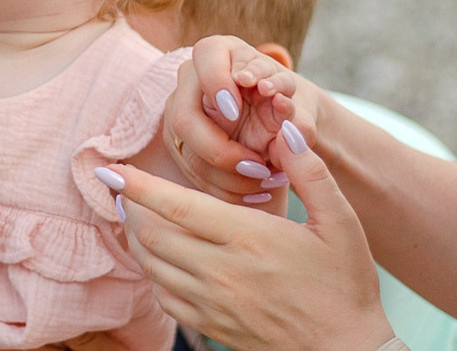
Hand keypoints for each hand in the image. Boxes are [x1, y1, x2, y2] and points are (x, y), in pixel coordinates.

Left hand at [109, 125, 395, 350]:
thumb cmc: (346, 285)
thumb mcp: (342, 223)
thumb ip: (312, 173)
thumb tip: (286, 133)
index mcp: (248, 238)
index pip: (176, 206)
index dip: (137, 186)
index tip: (110, 169)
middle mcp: (220, 271)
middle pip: (150, 234)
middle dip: (130, 205)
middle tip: (123, 185)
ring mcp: (211, 302)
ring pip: (151, 264)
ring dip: (135, 236)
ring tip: (133, 212)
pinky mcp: (210, 325)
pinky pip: (163, 294)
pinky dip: (152, 269)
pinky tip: (159, 254)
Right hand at [164, 36, 299, 203]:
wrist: (282, 125)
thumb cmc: (289, 105)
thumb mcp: (297, 104)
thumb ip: (294, 110)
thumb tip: (286, 113)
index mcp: (217, 52)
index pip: (205, 57)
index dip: (216, 84)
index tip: (236, 110)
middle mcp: (190, 80)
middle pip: (183, 116)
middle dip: (218, 147)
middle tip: (256, 165)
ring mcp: (180, 114)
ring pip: (186, 152)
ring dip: (226, 174)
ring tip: (264, 182)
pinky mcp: (181, 145)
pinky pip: (193, 173)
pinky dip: (224, 189)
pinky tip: (255, 194)